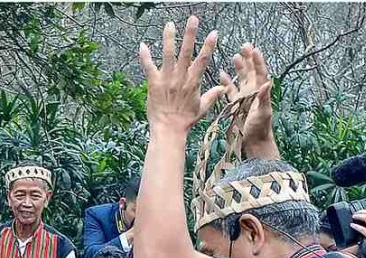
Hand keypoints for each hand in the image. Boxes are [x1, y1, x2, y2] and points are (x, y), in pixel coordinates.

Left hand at [139, 17, 223, 133]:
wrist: (168, 130)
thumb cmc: (184, 121)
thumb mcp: (201, 108)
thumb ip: (212, 96)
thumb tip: (223, 88)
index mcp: (193, 82)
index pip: (203, 60)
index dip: (209, 46)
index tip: (214, 32)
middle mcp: (180, 78)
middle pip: (186, 52)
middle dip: (190, 34)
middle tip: (192, 19)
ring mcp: (166, 80)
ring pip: (168, 55)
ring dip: (169, 38)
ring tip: (169, 24)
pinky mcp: (153, 84)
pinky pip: (148, 68)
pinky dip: (145, 57)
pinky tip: (142, 45)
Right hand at [224, 44, 274, 155]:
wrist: (253, 144)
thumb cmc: (260, 130)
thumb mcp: (264, 113)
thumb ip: (265, 98)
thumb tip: (268, 81)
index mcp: (260, 92)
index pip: (260, 73)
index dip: (258, 61)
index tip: (254, 50)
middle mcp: (252, 92)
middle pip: (251, 72)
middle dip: (248, 59)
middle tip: (244, 46)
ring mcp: (243, 98)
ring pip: (240, 79)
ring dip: (238, 68)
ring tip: (234, 56)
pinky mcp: (235, 105)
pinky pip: (230, 91)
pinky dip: (226, 82)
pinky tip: (221, 74)